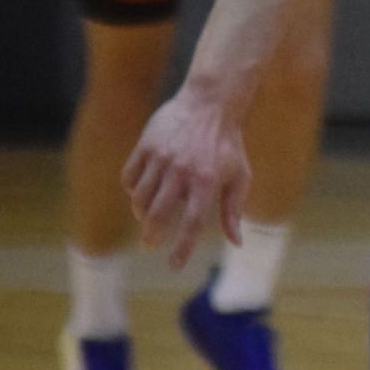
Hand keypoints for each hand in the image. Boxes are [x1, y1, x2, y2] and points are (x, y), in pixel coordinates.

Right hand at [123, 89, 249, 267]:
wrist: (210, 103)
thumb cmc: (227, 144)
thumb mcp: (239, 176)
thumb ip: (233, 211)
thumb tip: (236, 243)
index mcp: (207, 182)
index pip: (191, 224)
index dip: (181, 248)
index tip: (173, 266)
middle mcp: (182, 171)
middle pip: (159, 215)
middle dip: (152, 235)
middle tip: (150, 244)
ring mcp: (161, 157)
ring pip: (140, 198)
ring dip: (142, 213)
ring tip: (148, 217)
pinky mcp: (146, 145)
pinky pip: (129, 177)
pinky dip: (132, 190)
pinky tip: (140, 194)